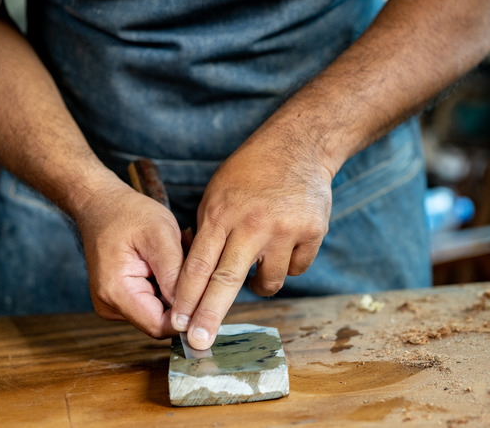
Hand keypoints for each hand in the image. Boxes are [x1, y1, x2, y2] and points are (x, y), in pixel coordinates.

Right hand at [75, 183, 184, 337]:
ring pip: (161, 309)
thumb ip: (175, 275)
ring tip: (178, 251)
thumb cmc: (128, 214)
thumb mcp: (160, 236)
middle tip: (189, 256)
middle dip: (184, 293)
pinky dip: (167, 282)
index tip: (206, 291)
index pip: (159, 326)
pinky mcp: (122, 298)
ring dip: (177, 285)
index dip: (187, 315)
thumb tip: (190, 312)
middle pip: (162, 319)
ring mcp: (115, 303)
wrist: (101, 204)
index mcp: (116, 292)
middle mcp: (111, 305)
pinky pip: (154, 300)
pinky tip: (169, 258)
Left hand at [171, 136, 332, 349]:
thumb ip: (208, 232)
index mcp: (222, 212)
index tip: (177, 325)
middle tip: (199, 344)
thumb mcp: (217, 193)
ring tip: (256, 268)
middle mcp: (252, 223)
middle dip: (210, 316)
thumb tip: (195, 278)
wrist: (299, 146)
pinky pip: (296, 269)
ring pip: (269, 282)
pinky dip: (287, 266)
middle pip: (226, 280)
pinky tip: (283, 246)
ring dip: (259, 285)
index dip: (186, 298)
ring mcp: (285, 229)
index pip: (199, 264)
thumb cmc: (251, 171)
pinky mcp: (312, 232)